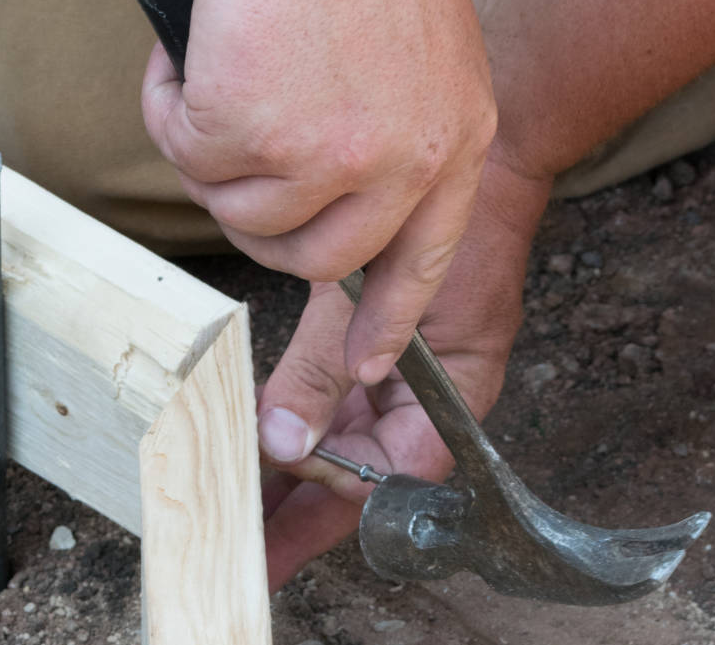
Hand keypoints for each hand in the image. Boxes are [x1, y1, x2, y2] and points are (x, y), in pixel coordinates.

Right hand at [143, 0, 495, 447]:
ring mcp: (337, 158)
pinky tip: (197, 43)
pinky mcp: (263, 136)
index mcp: (456, 138)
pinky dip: (170, 104)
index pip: (423, 264)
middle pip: (307, 258)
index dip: (387, 320)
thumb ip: (387, 127)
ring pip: (239, 213)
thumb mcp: (410, 45)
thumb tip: (318, 180)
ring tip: (219, 62)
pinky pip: (186, 156)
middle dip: (255, 210)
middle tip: (230, 131)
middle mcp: (408, 161)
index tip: (368, 364)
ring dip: (210, 146)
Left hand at [258, 151, 551, 588]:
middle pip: (364, 475)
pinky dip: (299, 416)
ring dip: (297, 469)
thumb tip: (281, 441)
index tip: (287, 462)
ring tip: (243, 503)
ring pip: (345, 443)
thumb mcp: (373, 301)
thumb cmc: (445, 228)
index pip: (397, 475)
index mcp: (453, 401)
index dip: (340, 480)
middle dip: (308, 509)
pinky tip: (258, 433)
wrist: (470, 170)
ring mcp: (401, 382)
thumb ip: (322, 371)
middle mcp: (427, 403)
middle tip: (252, 544)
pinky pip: (335, 402)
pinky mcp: (374, 355)